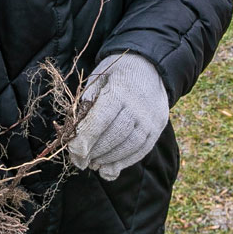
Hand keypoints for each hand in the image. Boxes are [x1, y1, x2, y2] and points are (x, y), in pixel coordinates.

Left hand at [68, 53, 167, 180]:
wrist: (150, 66)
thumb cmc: (117, 73)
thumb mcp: (99, 78)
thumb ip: (87, 102)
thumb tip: (76, 131)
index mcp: (120, 90)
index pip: (101, 119)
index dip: (86, 138)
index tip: (74, 151)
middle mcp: (139, 106)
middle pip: (115, 135)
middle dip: (95, 152)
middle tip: (80, 161)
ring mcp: (151, 118)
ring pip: (129, 146)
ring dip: (109, 160)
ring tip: (93, 164)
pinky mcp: (158, 127)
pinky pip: (141, 150)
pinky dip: (124, 162)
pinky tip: (109, 168)